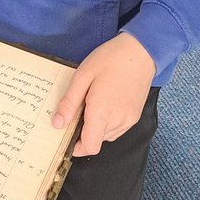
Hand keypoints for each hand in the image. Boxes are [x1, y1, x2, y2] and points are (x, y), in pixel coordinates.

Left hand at [52, 33, 155, 157]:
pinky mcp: (135, 116)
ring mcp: (129, 120)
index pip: (89, 147)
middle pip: (96, 141)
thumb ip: (69, 102)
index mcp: (102, 112)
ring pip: (106, 136)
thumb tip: (57, 124)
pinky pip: (117, 129)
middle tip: (77, 110)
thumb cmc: (110, 59)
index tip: (66, 137)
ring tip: (92, 103)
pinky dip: (107, 123)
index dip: (76, 148)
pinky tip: (104, 104)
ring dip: (96, 127)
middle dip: (83, 132)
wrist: (141, 51)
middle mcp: (118, 121)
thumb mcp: (83, 76)